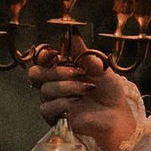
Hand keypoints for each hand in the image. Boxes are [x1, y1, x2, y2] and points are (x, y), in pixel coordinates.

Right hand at [25, 36, 146, 150]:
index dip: (44, 54)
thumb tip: (74, 34)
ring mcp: (53, 100)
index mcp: (63, 68)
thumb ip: (85, 53)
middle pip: (35, 73)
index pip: (41, 58)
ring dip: (67, 86)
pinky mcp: (54, 117)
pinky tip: (77, 102)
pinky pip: (47, 107)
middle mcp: (54, 82)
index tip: (57, 53)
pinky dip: (63, 102)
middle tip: (77, 72)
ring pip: (45, 89)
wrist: (116, 115)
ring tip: (86, 89)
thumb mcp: (100, 68)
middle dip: (55, 71)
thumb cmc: (109, 92)